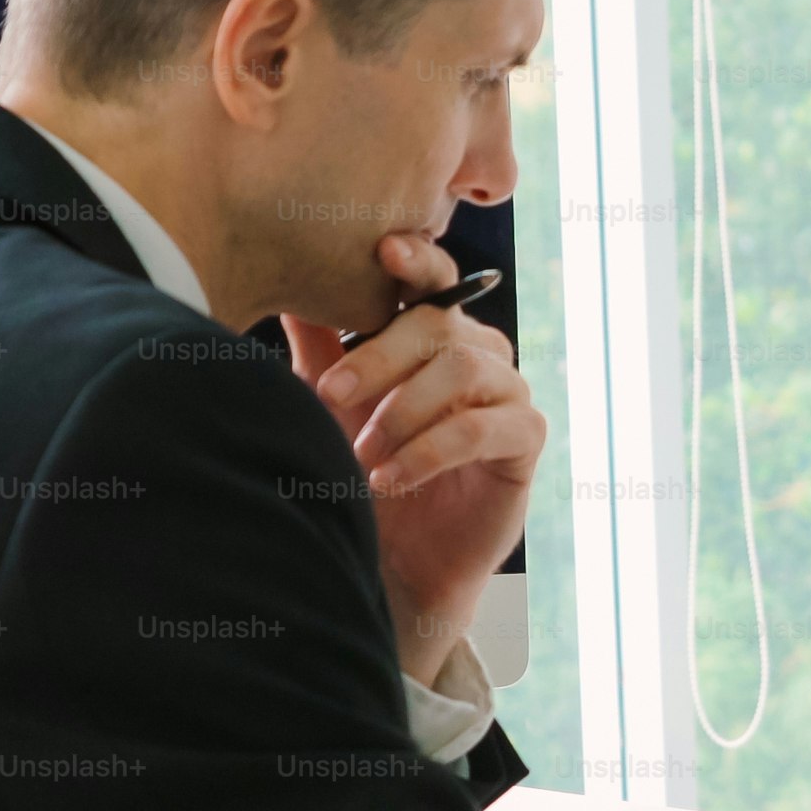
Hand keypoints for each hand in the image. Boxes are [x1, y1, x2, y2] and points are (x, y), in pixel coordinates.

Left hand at [284, 233, 544, 683]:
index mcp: (437, 335)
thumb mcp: (330, 402)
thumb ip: (321, 343)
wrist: (393, 559)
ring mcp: (507, 395)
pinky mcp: (524, 442)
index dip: (417, 263)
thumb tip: (286, 276)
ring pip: (467, 369)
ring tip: (361, 452)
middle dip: (383, 355)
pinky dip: (430, 450)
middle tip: (332, 392)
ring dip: (405, 410)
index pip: (435, 282)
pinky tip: (388, 477)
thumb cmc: (361, 470)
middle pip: (444, 324)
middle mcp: (479, 354)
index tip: (383, 252)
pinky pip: (483, 429)